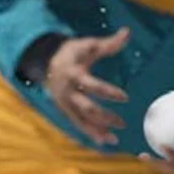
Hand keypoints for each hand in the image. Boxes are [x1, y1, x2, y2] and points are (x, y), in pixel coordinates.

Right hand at [44, 28, 129, 145]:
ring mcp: (65, 103)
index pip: (92, 86)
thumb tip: (127, 32)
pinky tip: (103, 141)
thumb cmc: (72, 53)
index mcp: (74, 74)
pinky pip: (77, 124)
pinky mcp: (65, 110)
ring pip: (80, 121)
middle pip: (86, 108)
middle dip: (104, 117)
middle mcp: (68, 91)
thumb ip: (108, 43)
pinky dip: (90, 133)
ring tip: (114, 139)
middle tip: (122, 123)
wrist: (46, 62)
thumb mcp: (88, 45)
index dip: (108, 92)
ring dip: (97, 131)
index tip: (125, 97)